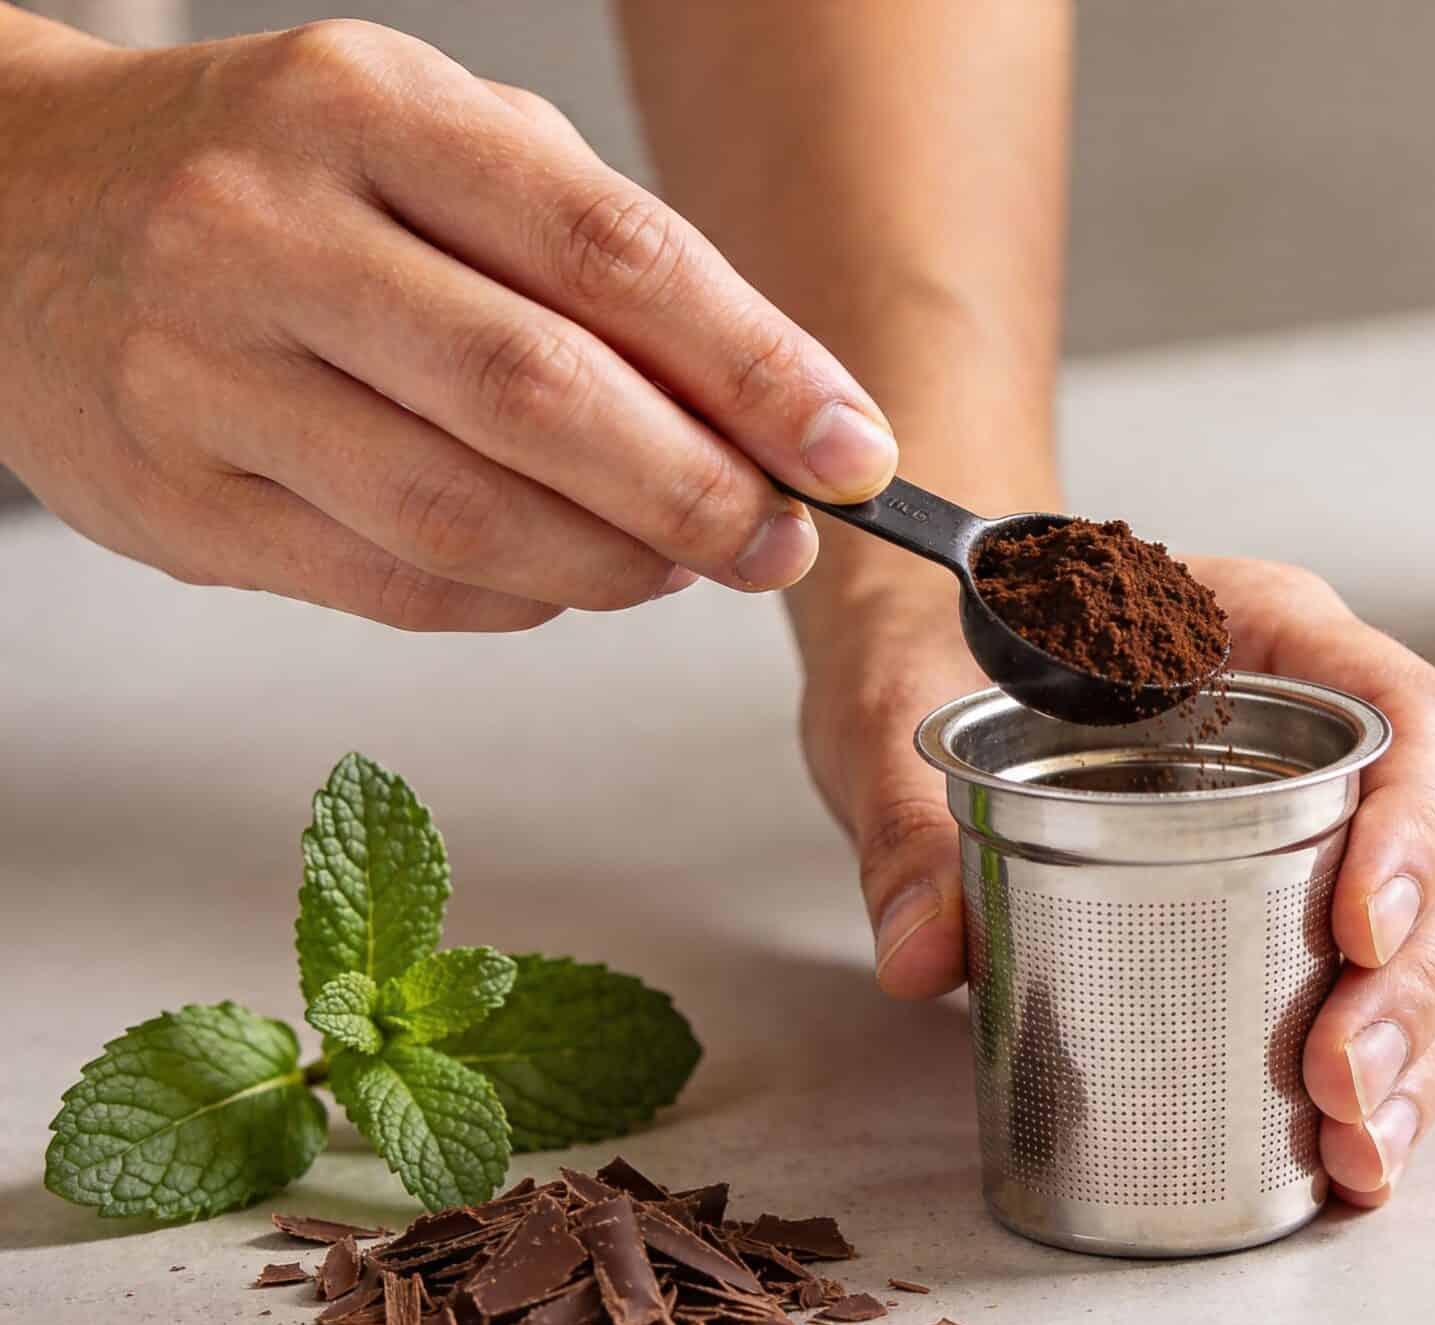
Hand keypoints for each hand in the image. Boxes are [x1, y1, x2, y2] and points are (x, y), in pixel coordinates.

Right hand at [0, 20, 898, 629]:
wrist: (15, 208)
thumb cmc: (273, 176)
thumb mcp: (437, 145)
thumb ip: (598, 257)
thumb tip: (771, 408)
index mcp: (363, 110)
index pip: (610, 252)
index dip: (757, 367)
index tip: (848, 446)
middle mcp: (266, 231)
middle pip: (542, 397)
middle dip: (701, 491)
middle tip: (781, 535)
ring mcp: (200, 374)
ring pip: (466, 517)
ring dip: (616, 564)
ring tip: (683, 559)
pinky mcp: (175, 503)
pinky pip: (393, 587)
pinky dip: (516, 600)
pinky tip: (566, 576)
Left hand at [800, 557, 1434, 1206]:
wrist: (924, 652)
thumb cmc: (944, 642)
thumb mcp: (903, 709)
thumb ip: (909, 820)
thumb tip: (924, 955)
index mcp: (1266, 632)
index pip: (1407, 714)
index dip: (1414, 825)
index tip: (1361, 929)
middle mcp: (1327, 727)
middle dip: (1414, 978)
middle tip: (1340, 1079)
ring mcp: (1329, 818)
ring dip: (1418, 1045)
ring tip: (1359, 1144)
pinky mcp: (1301, 903)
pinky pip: (1389, 985)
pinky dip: (1391, 1077)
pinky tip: (1358, 1158)